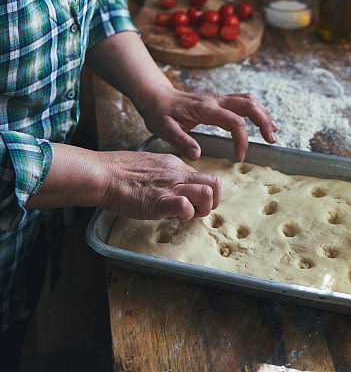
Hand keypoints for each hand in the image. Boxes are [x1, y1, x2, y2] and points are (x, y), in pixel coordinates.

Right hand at [98, 149, 221, 220]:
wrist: (104, 174)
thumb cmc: (120, 171)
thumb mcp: (151, 164)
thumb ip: (166, 173)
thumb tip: (171, 184)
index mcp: (176, 165)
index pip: (205, 177)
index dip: (203, 193)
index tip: (192, 201)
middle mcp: (178, 174)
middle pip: (215, 183)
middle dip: (212, 201)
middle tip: (196, 210)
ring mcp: (170, 187)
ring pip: (207, 193)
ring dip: (202, 209)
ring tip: (185, 215)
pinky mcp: (159, 202)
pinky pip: (185, 205)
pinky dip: (185, 214)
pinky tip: (174, 217)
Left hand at [135, 86, 278, 161]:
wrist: (157, 97)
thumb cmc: (160, 114)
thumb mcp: (163, 129)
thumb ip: (181, 141)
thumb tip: (197, 155)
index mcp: (205, 108)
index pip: (233, 120)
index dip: (241, 139)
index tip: (240, 157)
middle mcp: (216, 100)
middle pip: (248, 104)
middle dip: (263, 121)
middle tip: (271, 139)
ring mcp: (219, 98)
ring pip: (249, 100)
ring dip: (263, 114)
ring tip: (273, 132)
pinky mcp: (220, 101)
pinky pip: (244, 101)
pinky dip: (257, 111)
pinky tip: (263, 122)